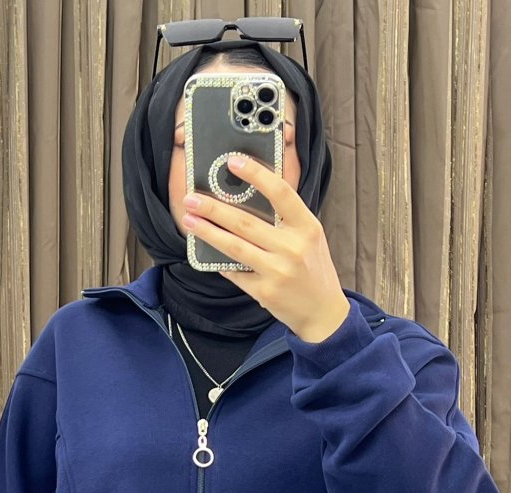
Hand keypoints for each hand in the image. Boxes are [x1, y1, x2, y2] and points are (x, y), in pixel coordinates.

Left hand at [180, 155, 349, 342]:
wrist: (323, 311)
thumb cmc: (312, 268)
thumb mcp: (309, 237)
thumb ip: (286, 219)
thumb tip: (246, 198)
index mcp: (307, 227)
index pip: (280, 193)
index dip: (256, 174)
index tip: (233, 162)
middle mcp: (293, 247)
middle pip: (246, 222)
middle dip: (214, 208)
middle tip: (191, 198)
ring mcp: (277, 271)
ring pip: (234, 246)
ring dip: (207, 232)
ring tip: (189, 220)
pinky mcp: (264, 291)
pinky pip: (234, 272)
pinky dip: (218, 260)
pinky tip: (203, 250)